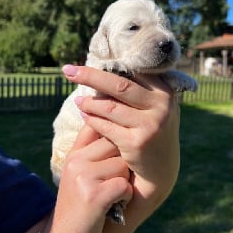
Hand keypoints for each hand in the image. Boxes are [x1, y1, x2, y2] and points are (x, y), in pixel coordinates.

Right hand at [45, 124, 131, 232]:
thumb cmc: (80, 203)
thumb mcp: (79, 172)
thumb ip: (92, 149)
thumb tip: (117, 124)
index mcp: (75, 153)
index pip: (98, 126)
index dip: (113, 131)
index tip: (119, 143)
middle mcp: (76, 160)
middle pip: (117, 145)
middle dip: (122, 163)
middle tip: (113, 181)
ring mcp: (83, 177)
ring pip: (123, 165)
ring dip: (124, 182)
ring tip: (111, 195)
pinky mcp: (94, 195)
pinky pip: (125, 185)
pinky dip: (125, 197)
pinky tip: (113, 205)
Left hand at [63, 65, 179, 222]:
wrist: (161, 170)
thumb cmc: (151, 131)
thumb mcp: (153, 107)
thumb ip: (137, 90)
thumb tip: (102, 70)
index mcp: (165, 92)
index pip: (132, 73)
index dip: (107, 67)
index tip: (84, 62)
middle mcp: (161, 105)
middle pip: (119, 85)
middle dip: (90, 76)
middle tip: (67, 71)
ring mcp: (150, 124)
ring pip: (109, 107)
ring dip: (89, 103)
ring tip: (77, 100)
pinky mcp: (137, 142)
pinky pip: (105, 126)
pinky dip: (91, 119)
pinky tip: (84, 115)